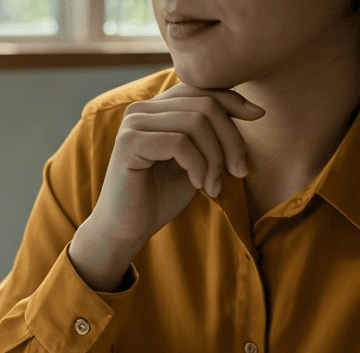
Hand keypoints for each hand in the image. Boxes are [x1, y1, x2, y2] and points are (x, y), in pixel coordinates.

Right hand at [68, 84, 264, 291]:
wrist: (125, 230)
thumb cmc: (158, 198)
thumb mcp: (193, 160)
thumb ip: (210, 134)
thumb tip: (252, 109)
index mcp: (156, 108)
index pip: (203, 90)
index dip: (234, 100)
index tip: (258, 117)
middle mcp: (141, 109)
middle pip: (205, 105)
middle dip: (230, 139)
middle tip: (239, 172)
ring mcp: (133, 124)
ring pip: (196, 122)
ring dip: (216, 157)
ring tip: (214, 185)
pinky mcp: (129, 143)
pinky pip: (180, 143)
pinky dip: (198, 166)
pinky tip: (199, 186)